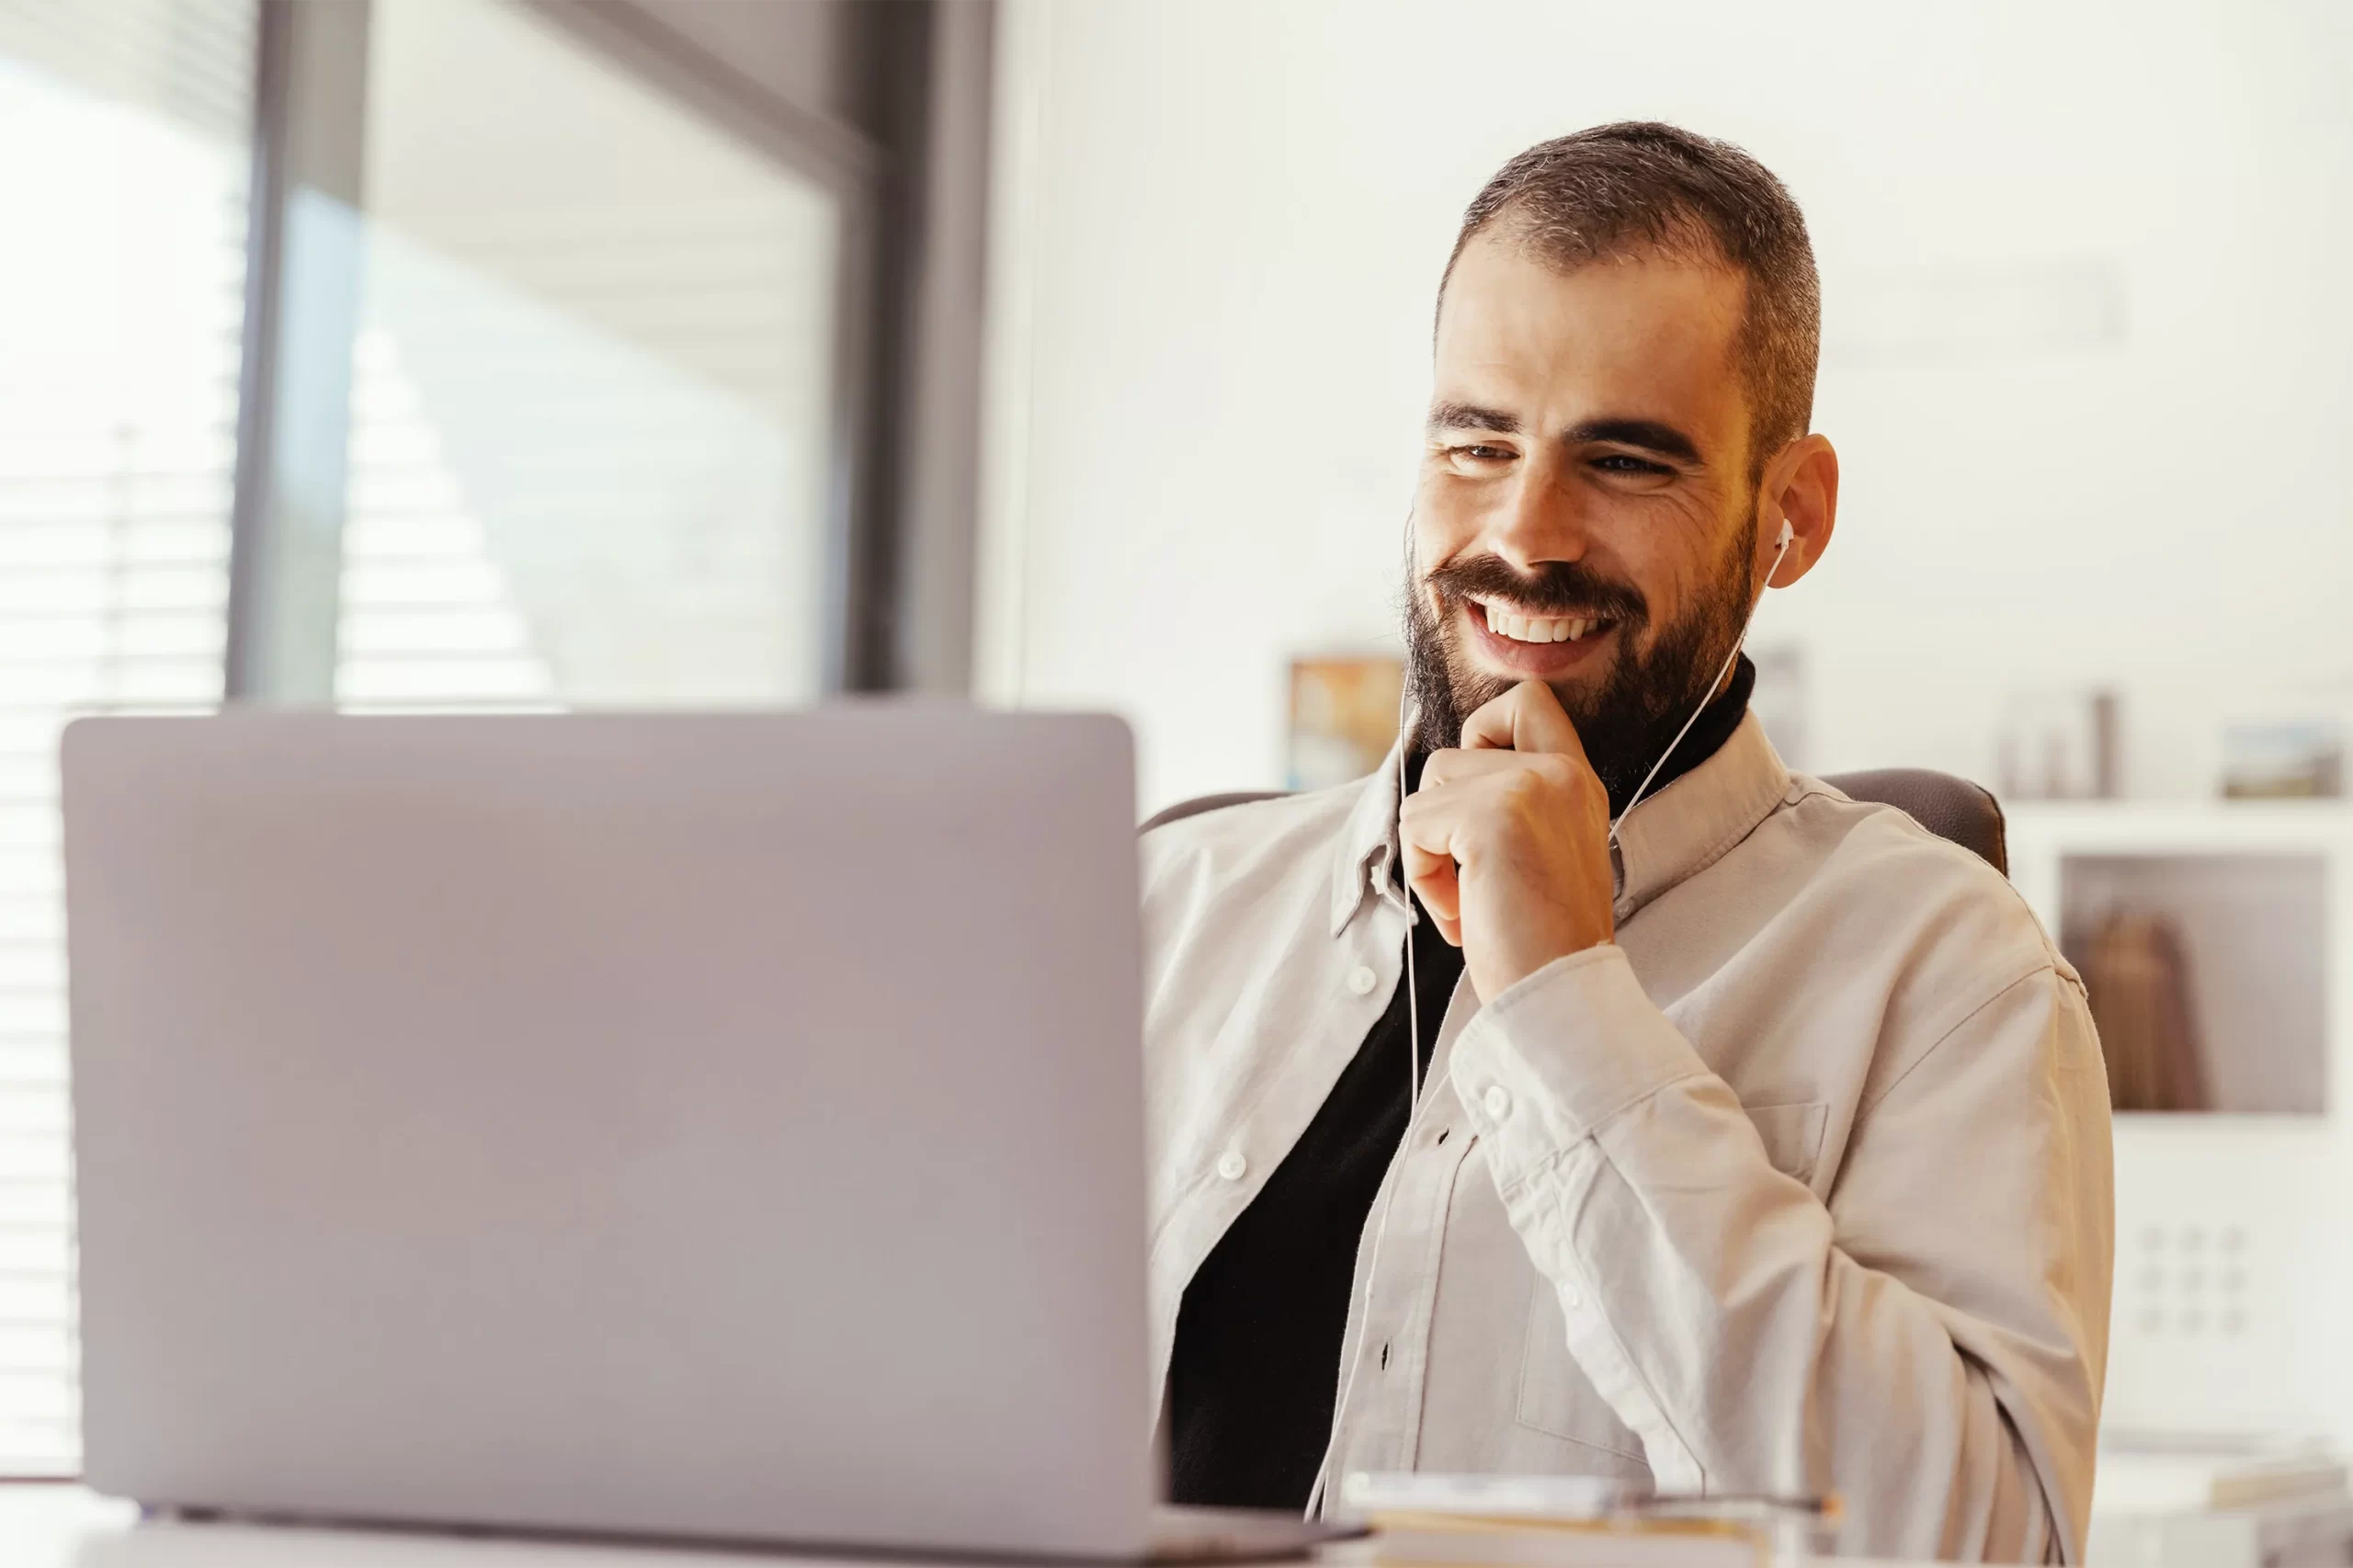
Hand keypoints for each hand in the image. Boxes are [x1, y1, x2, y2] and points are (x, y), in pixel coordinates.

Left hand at [1399, 681, 1614, 1001]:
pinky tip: (1464, 915)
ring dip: (1432, 849)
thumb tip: (1445, 780)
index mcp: (1577, 783)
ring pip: (1429, 785)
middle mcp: (1559, 774)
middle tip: (1474, 866)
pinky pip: (1414, 824)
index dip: (1485, 729)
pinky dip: (1425, 877)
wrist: (1561, 993)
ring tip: (1472, 900)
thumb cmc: (1544, 942)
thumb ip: (1515, 804)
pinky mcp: (1490, 816)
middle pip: (1457, 747)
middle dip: (1445, 810)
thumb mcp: (1545, 852)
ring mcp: (1527, 788)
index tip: (1481, 793)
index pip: (1529, 701)